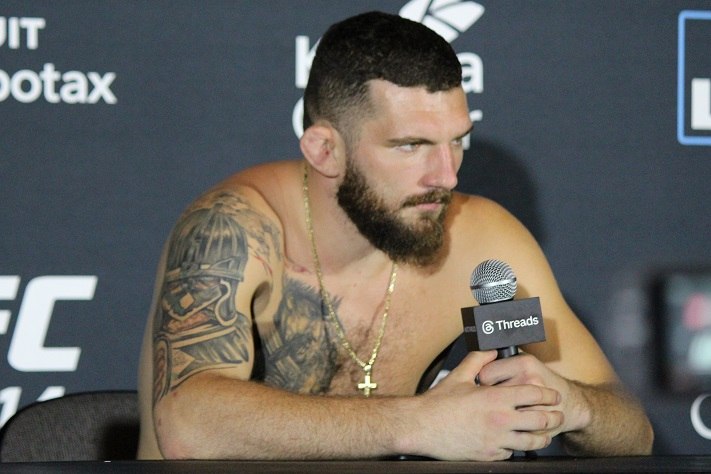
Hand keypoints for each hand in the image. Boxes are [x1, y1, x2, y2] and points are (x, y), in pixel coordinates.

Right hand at [411, 351, 562, 460]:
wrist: (422, 427)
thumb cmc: (439, 403)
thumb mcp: (459, 375)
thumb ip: (479, 359)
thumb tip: (491, 350)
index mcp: (496, 398)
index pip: (534, 395)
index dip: (549, 395)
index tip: (554, 396)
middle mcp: (501, 420)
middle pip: (541, 420)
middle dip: (553, 417)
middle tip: (557, 415)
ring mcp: (497, 440)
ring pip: (532, 442)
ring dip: (543, 437)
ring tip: (546, 434)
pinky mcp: (489, 455)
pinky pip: (512, 453)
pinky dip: (518, 448)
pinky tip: (517, 444)